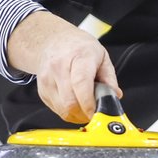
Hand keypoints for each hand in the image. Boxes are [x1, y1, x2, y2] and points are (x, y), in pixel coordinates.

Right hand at [6, 11, 121, 122]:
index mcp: (79, 56)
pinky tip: (76, 103)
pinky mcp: (42, 91)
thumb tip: (115, 96)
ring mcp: (47, 80)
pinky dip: (69, 112)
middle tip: (96, 113)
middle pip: (70, 102)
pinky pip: (57, 110)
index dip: (89, 103)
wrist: (53, 41)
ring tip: (87, 107)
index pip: (81, 83)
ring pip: (63, 110)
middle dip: (86, 113)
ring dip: (78, 115)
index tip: (97, 113)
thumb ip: (109, 78)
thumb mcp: (102, 56)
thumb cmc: (79, 48)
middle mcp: (59, 67)